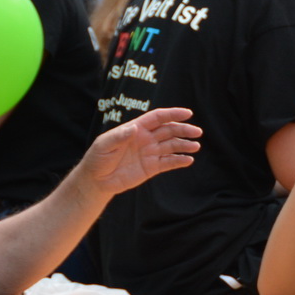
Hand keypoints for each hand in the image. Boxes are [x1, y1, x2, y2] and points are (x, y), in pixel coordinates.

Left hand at [81, 106, 201, 194]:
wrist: (97, 180)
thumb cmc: (98, 158)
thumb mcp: (104, 144)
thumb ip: (119, 136)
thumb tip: (134, 128)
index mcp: (136, 128)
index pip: (158, 118)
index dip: (173, 114)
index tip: (187, 113)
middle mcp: (146, 139)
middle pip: (169, 130)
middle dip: (183, 130)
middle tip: (197, 132)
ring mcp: (150, 153)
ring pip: (171, 146)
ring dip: (184, 145)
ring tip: (195, 146)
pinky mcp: (152, 167)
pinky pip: (168, 163)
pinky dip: (179, 161)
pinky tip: (188, 160)